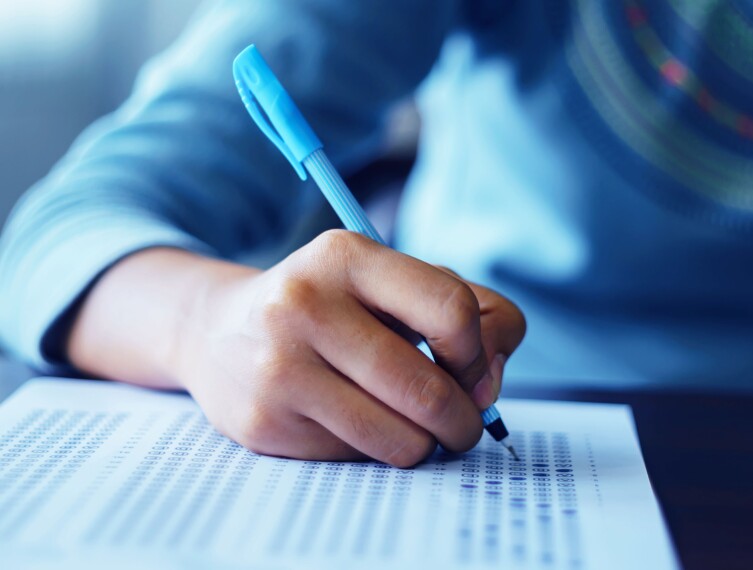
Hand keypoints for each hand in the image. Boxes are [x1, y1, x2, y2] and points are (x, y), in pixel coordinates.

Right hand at [68, 230, 525, 466]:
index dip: (479, 354)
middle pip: (428, 388)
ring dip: (426, 445)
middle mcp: (304, 303)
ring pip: (399, 438)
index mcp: (346, 255)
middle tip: (461, 426)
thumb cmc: (331, 307)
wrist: (219, 332)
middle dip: (463, 420)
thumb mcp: (392, 284)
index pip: (450, 308)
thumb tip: (489, 384)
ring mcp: (278, 366)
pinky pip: (357, 457)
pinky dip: (376, 450)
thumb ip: (469, 312)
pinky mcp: (263, 422)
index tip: (475, 375)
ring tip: (418, 430)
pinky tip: (357, 424)